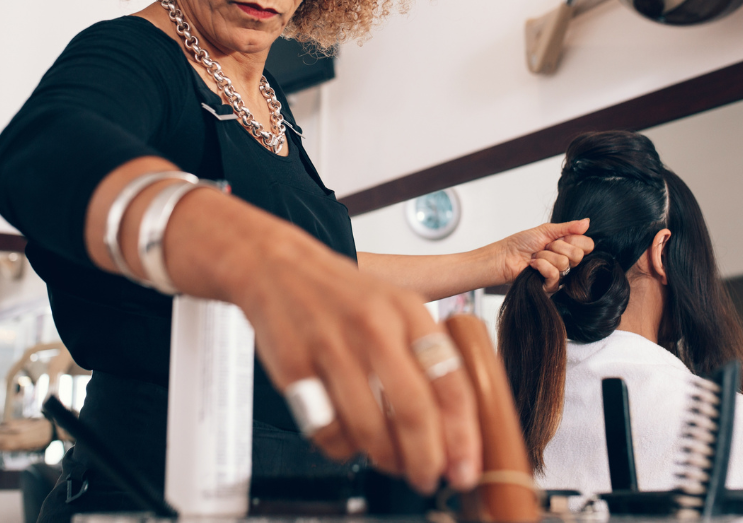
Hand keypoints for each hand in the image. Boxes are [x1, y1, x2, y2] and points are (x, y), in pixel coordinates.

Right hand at [164, 189, 482, 494]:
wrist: (276, 267)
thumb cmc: (341, 294)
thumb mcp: (396, 304)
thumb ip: (427, 354)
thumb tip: (457, 421)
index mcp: (407, 310)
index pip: (450, 380)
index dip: (462, 433)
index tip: (466, 464)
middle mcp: (373, 326)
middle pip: (413, 411)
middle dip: (427, 458)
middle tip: (429, 476)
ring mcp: (332, 346)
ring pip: (369, 428)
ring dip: (386, 458)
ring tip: (392, 461)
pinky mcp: (295, 367)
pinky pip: (327, 428)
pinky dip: (343, 448)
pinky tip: (350, 440)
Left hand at [494, 219, 592, 292]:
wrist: (506, 256)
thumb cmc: (522, 242)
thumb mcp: (546, 230)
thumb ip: (568, 227)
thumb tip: (587, 222)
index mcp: (568, 246)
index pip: (588, 245)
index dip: (575, 240)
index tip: (560, 237)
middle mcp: (566, 260)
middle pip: (578, 255)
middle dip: (557, 247)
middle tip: (545, 246)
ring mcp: (560, 274)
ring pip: (564, 263)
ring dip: (546, 256)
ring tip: (536, 256)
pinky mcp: (550, 285)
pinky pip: (555, 275)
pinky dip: (542, 266)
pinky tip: (533, 265)